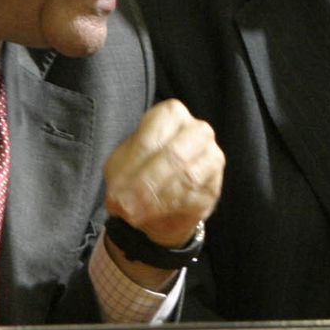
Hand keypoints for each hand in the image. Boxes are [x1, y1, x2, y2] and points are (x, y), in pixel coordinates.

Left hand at [101, 99, 223, 284]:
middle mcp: (198, 130)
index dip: (133, 165)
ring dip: (157, 198)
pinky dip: (170, 208)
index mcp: (171, 114)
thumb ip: (122, 176)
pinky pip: (194, 197)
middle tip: (124, 205)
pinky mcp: (214, 186)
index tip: (116, 189)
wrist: (161, 200)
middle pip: (174, 155)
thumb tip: (121, 199)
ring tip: (134, 213)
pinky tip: (152, 214)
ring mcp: (211, 157)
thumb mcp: (122, 167)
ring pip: (187, 176)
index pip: (152, 137)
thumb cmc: (140, 171)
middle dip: (146, 183)